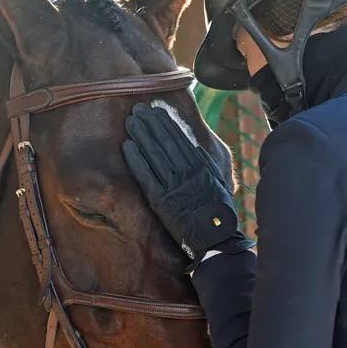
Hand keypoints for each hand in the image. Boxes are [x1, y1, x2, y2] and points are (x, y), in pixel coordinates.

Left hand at [123, 104, 253, 266]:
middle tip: (139, 108)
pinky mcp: (160, 201)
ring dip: (141, 136)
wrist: (214, 239)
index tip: (158, 110)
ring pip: (154, 155)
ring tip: (131, 120)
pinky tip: (127, 146)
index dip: (167, 123)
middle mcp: (186, 174)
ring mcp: (173, 187)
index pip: (180, 139)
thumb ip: (206, 164)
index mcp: (200, 168)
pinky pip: (146, 177)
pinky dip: (136, 160)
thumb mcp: (218, 184)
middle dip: (151, 124)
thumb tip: (195, 146)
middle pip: (165, 143)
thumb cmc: (219, 213)